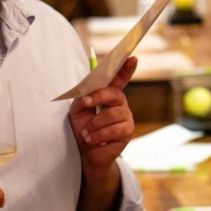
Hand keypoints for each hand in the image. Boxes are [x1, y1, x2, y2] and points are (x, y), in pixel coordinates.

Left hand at [68, 56, 137, 173]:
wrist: (85, 152)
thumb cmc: (82, 128)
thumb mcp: (78, 110)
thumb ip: (84, 97)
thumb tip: (89, 93)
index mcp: (109, 95)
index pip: (119, 79)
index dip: (126, 68)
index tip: (132, 58)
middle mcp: (120, 103)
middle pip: (114, 94)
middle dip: (98, 97)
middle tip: (85, 104)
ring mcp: (126, 117)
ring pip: (111, 114)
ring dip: (93, 124)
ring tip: (86, 133)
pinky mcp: (127, 131)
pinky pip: (113, 130)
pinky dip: (98, 135)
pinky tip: (92, 140)